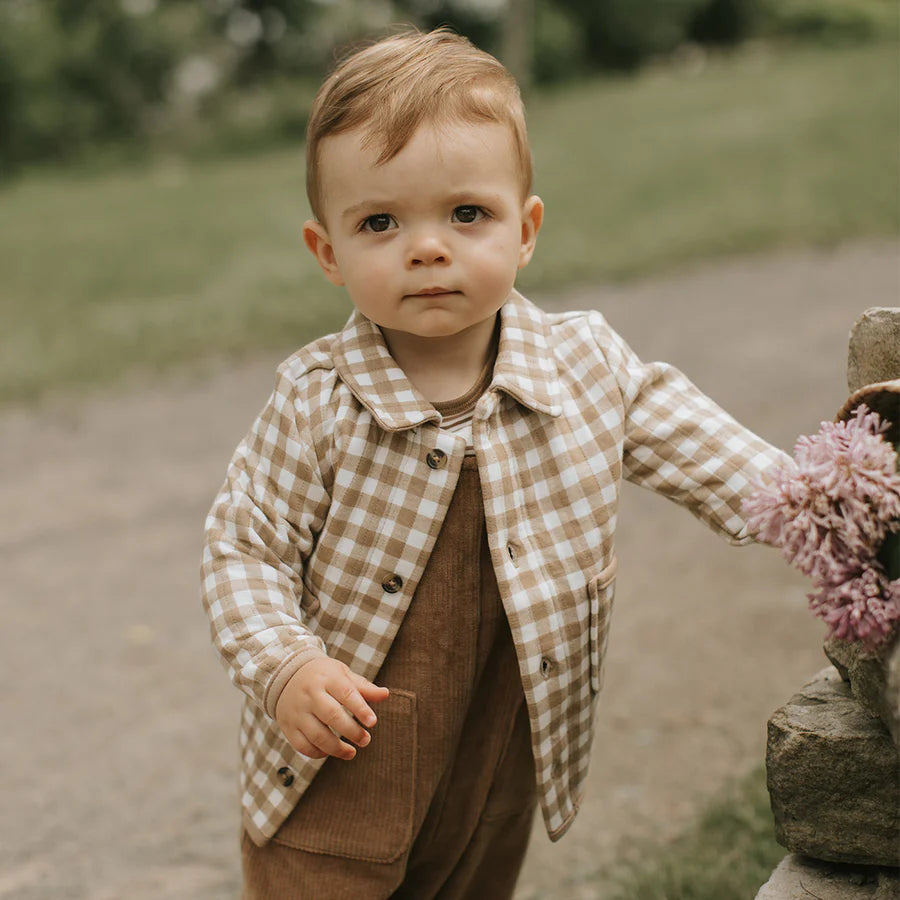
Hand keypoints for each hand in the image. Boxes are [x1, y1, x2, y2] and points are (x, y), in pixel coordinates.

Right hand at [275, 657, 389, 759]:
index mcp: (327, 678)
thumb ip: (363, 687)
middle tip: (366, 740)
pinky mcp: (288, 726)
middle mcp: (310, 694)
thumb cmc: (323, 676)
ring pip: (316, 734)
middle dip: (351, 731)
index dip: (360, 709)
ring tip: (352, 752)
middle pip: (331, 715)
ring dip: (336, 748)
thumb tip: (385, 694)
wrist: (286, 675)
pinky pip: (302, 745)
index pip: (346, 693)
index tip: (373, 722)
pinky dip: (317, 753)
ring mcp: (297, 711)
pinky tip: (330, 752)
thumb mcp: (342, 674)